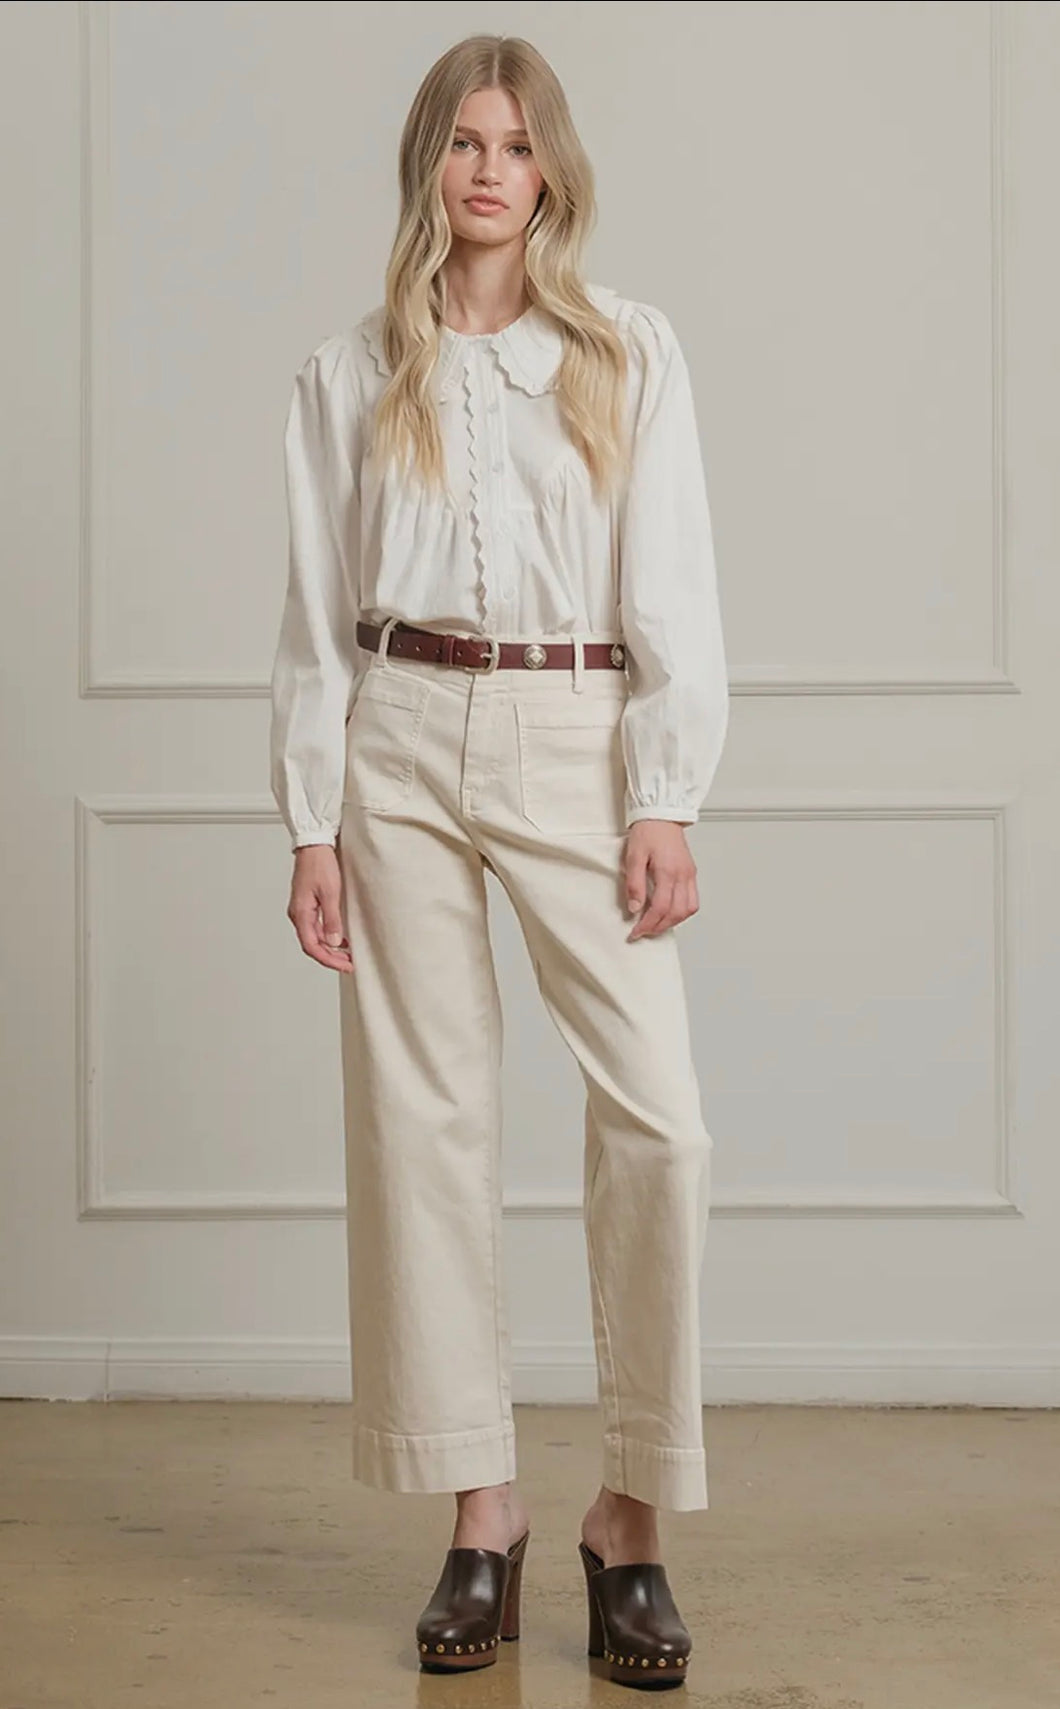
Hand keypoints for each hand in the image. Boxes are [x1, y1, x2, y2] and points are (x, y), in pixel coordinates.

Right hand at [286, 844, 353, 970]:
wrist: (314, 845)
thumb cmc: (320, 864)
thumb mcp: (330, 892)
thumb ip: (331, 919)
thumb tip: (333, 941)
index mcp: (301, 913)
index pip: (312, 946)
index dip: (328, 960)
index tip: (344, 965)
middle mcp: (299, 914)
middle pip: (312, 945)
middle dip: (330, 957)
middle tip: (349, 964)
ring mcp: (303, 910)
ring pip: (315, 937)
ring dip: (330, 948)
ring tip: (347, 954)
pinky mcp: (308, 905)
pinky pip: (316, 927)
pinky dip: (328, 936)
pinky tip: (341, 938)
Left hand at [623, 820, 698, 939]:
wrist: (661, 814)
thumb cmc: (647, 831)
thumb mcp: (633, 857)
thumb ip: (635, 884)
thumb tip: (635, 908)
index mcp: (667, 871)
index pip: (659, 907)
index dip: (647, 924)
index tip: (635, 932)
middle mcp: (682, 875)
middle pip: (675, 913)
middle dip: (659, 927)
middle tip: (643, 932)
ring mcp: (689, 874)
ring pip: (688, 909)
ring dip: (673, 922)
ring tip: (656, 925)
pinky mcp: (691, 872)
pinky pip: (693, 900)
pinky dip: (682, 912)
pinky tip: (670, 913)